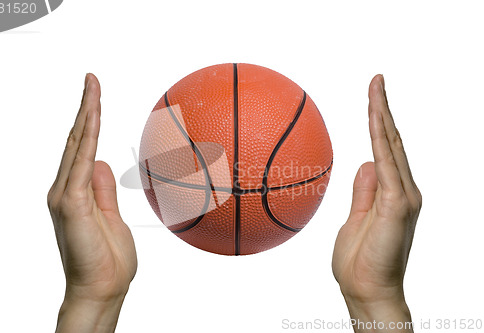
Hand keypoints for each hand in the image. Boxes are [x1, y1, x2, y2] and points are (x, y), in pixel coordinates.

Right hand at [47, 74, 136, 331]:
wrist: (101, 290)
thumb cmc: (108, 260)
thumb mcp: (111, 216)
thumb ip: (103, 190)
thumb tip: (98, 163)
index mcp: (75, 192)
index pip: (82, 148)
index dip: (88, 121)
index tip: (96, 96)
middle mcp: (65, 189)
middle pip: (76, 140)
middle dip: (85, 108)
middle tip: (92, 79)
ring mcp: (65, 196)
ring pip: (77, 145)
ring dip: (86, 114)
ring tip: (93, 87)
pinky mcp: (70, 204)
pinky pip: (80, 164)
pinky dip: (87, 139)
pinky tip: (93, 118)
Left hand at [332, 75, 421, 331]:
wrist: (367, 291)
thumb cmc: (360, 261)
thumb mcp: (356, 218)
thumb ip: (363, 191)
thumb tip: (365, 163)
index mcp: (392, 192)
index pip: (385, 149)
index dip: (380, 122)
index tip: (373, 97)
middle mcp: (403, 189)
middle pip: (392, 141)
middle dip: (383, 108)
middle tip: (377, 79)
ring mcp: (403, 196)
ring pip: (392, 147)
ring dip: (382, 115)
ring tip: (375, 87)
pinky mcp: (398, 205)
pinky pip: (387, 165)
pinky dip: (380, 139)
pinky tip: (374, 117)